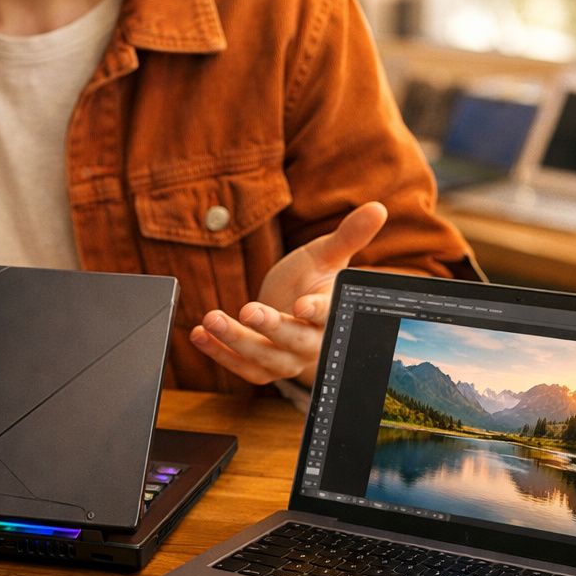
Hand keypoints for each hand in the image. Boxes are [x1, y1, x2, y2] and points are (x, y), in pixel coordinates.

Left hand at [189, 201, 387, 385]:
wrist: (293, 308)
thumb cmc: (313, 280)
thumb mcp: (327, 255)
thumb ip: (348, 236)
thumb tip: (377, 208)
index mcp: (332, 315)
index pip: (329, 317)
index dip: (318, 313)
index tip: (302, 306)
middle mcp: (312, 343)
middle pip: (294, 341)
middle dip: (271, 328)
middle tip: (248, 311)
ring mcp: (286, 359)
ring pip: (264, 359)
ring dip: (235, 342)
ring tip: (211, 320)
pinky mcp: (262, 366)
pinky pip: (241, 367)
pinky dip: (218, 354)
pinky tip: (198, 334)